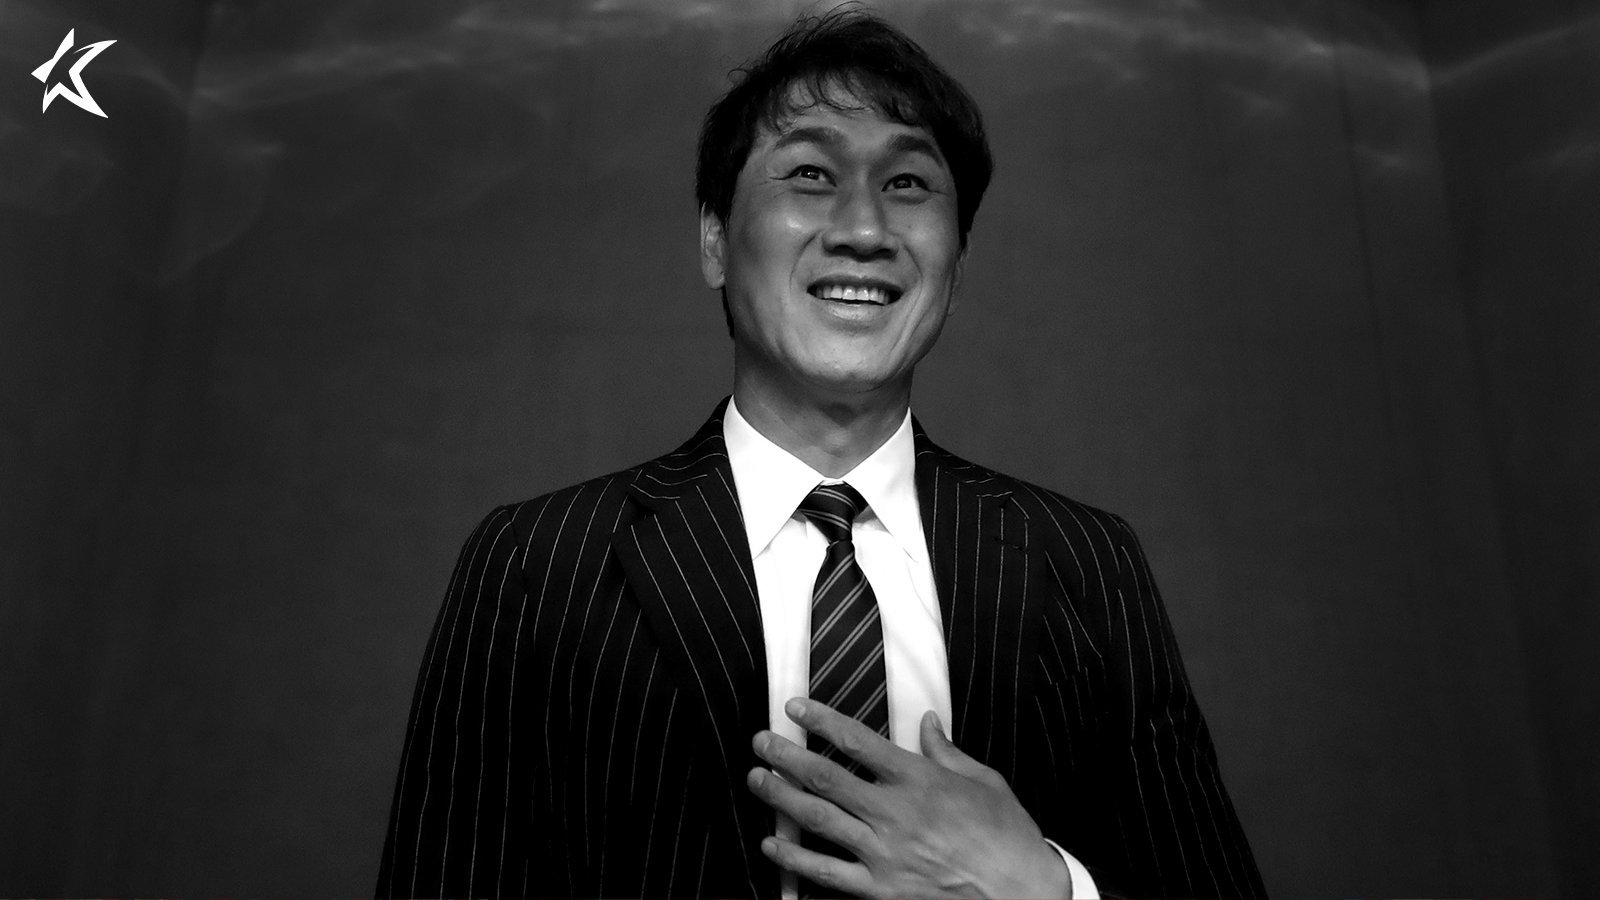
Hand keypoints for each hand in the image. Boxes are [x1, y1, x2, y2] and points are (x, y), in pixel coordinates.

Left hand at [747, 698, 1071, 898]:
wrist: (1022, 893)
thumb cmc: (1008, 836)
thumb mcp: (985, 781)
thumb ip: (946, 752)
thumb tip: (926, 722)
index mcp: (919, 779)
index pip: (857, 740)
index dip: (820, 720)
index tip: (795, 707)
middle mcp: (895, 813)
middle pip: (826, 777)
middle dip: (786, 755)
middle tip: (761, 741)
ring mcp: (884, 853)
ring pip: (819, 820)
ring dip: (781, 797)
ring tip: (757, 779)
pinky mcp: (881, 890)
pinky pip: (827, 873)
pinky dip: (795, 859)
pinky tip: (772, 844)